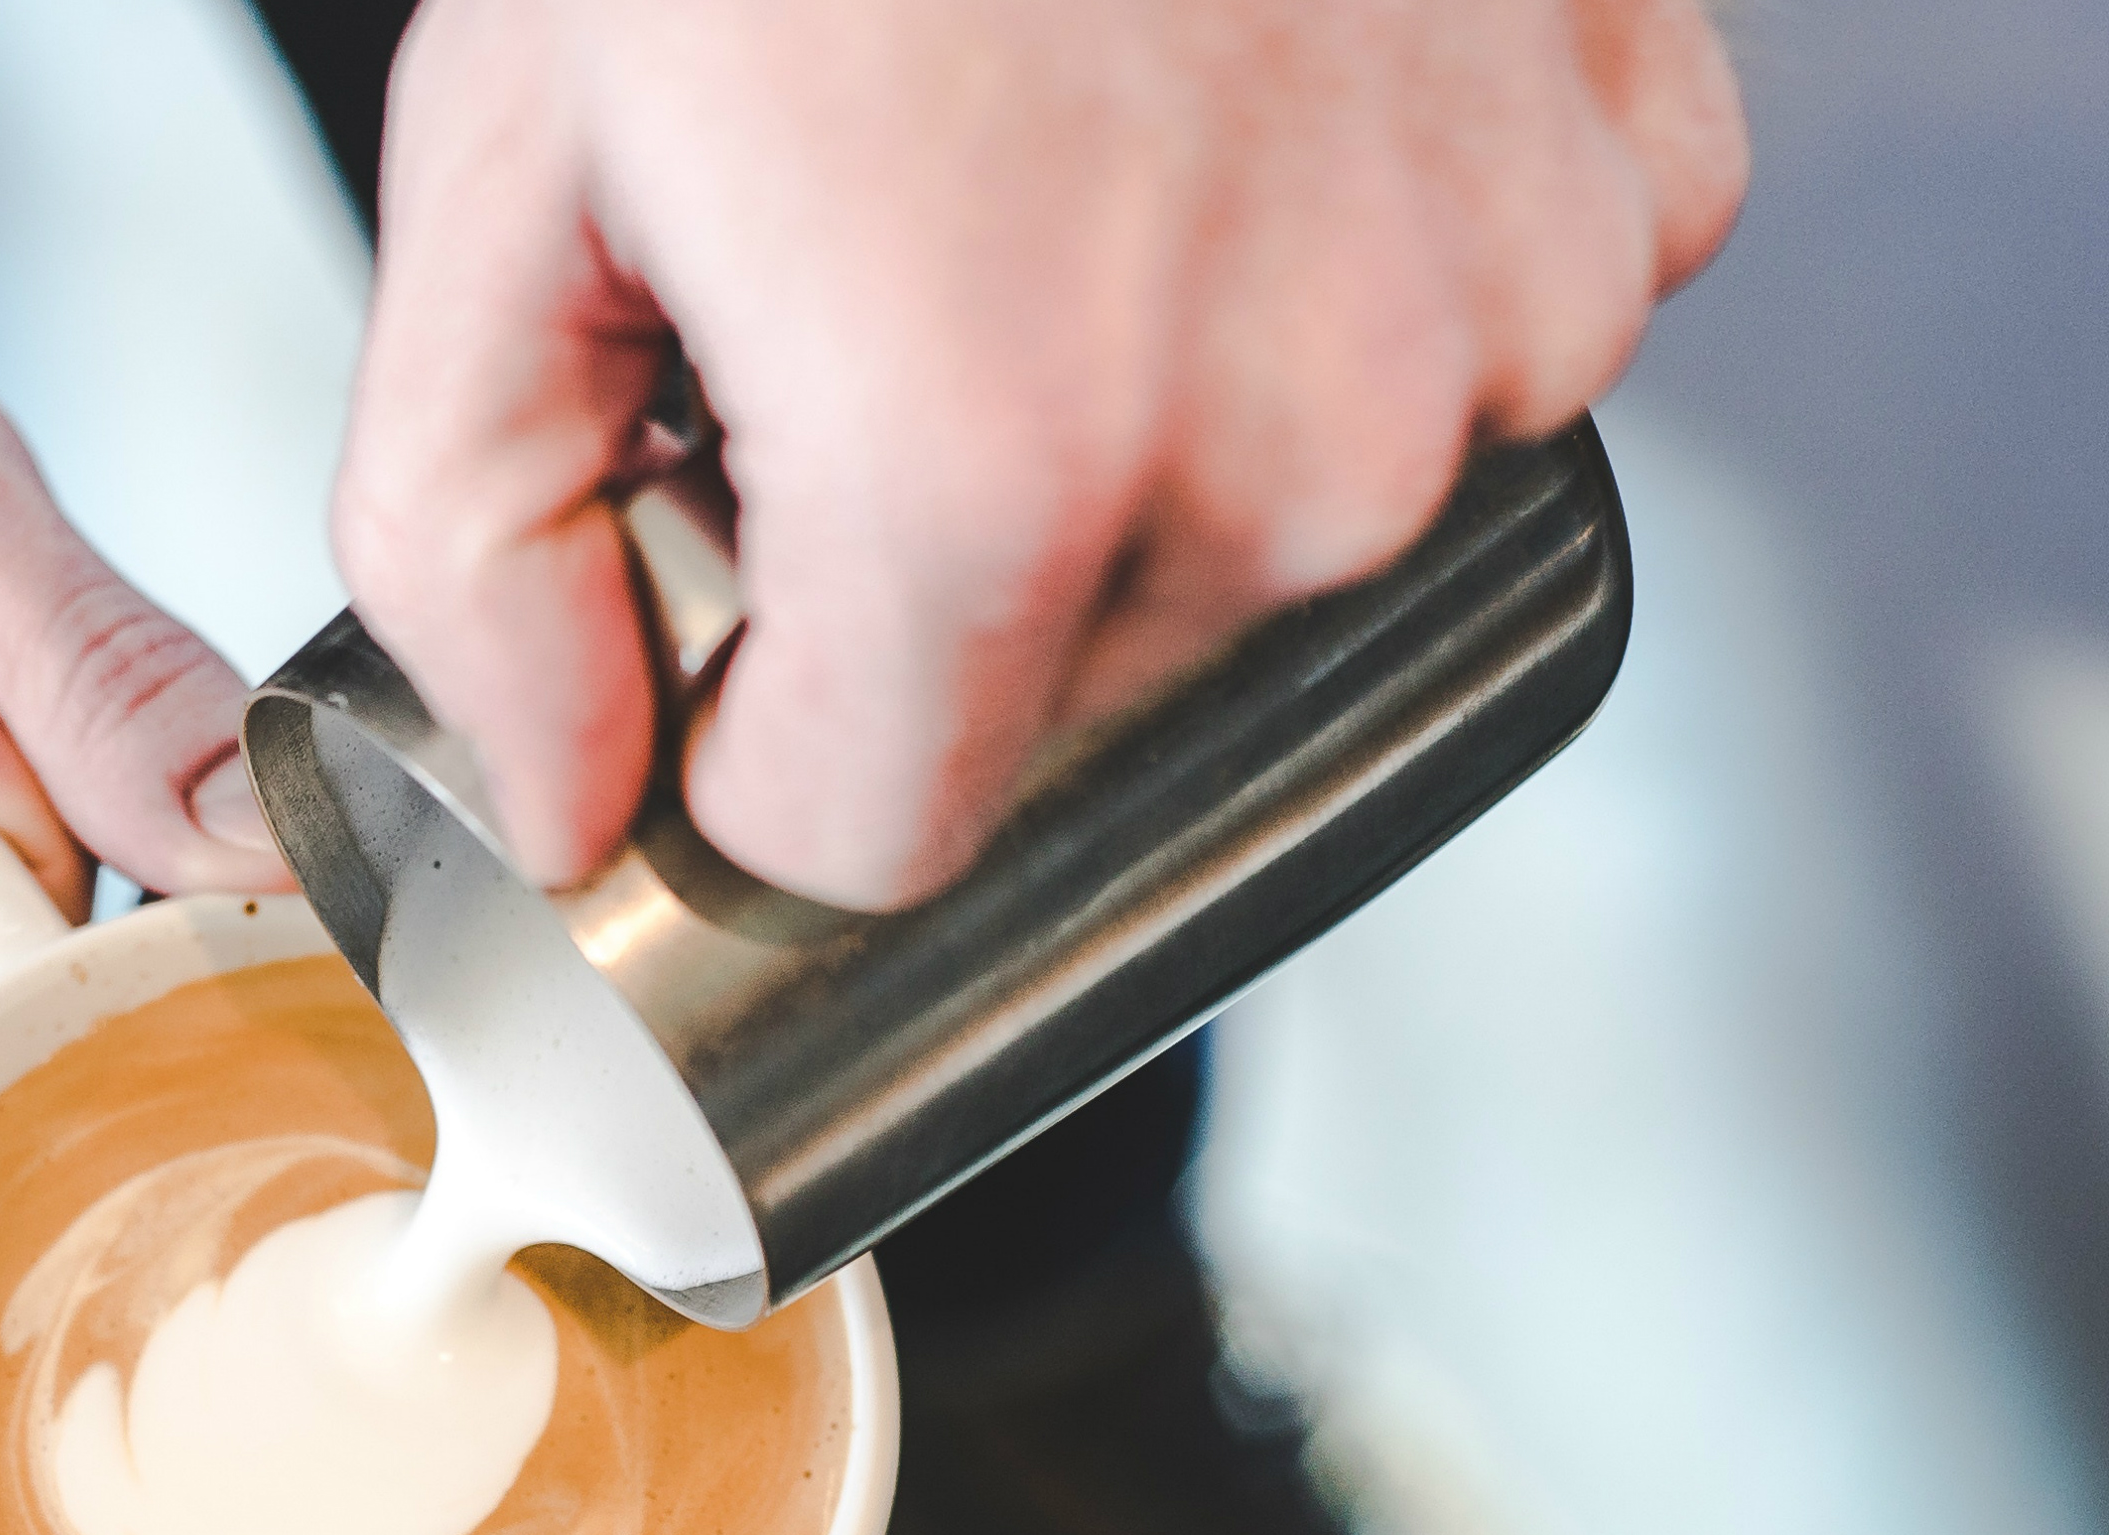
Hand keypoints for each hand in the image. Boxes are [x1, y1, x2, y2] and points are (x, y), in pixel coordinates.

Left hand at [338, 0, 1747, 907]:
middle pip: (1068, 695)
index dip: (760, 722)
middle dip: (944, 558)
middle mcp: (1295, 446)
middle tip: (875, 291)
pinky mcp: (1629, 195)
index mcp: (991, 469)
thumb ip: (478, 553)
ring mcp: (1501, 322)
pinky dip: (1335, 293)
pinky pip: (1461, 375)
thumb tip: (565, 806)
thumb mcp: (503, 181)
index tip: (736, 559)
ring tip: (1051, 181)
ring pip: (1273, 549)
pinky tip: (1232, 127)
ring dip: (1152, 433)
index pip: (870, 833)